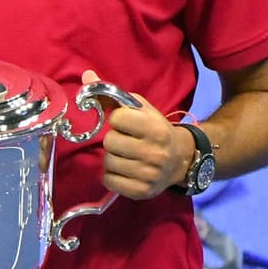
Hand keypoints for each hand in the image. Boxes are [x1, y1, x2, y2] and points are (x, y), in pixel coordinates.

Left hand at [84, 68, 188, 199]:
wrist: (181, 159)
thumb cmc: (155, 130)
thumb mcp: (140, 109)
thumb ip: (111, 94)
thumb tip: (86, 77)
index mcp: (155, 128)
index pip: (116, 119)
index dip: (118, 120)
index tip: (128, 124)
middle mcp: (154, 152)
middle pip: (110, 142)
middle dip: (115, 140)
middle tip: (127, 142)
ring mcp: (149, 174)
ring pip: (108, 163)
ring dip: (113, 158)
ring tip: (127, 156)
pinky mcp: (142, 192)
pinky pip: (109, 181)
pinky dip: (112, 176)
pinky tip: (125, 170)